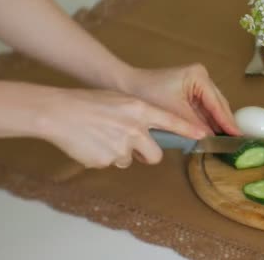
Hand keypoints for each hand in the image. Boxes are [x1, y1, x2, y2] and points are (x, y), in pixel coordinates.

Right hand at [38, 88, 195, 168]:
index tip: (203, 136)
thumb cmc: (88, 103)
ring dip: (120, 153)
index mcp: (139, 110)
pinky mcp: (106, 161)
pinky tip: (91, 143)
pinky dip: (103, 156)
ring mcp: (121, 147)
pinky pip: (111, 163)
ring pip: (130, 160)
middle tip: (134, 146)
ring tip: (101, 137)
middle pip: (156, 155)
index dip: (189, 131)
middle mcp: (135, 129)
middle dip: (148, 155)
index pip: (172, 122)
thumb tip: (149, 130)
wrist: (59, 112)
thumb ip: (138, 115)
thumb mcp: (120, 100)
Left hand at [123, 64, 240, 136]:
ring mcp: (196, 83)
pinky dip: (207, 120)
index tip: (238, 136)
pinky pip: (203, 108)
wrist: (125, 86)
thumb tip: (210, 139)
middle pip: (218, 104)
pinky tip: (213, 132)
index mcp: (199, 77)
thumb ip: (194, 126)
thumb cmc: (147, 95)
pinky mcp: (190, 91)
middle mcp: (201, 77)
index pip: (217, 103)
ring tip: (228, 139)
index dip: (227, 121)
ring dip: (217, 122)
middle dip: (225, 122)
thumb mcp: (174, 113)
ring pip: (212, 107)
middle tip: (236, 140)